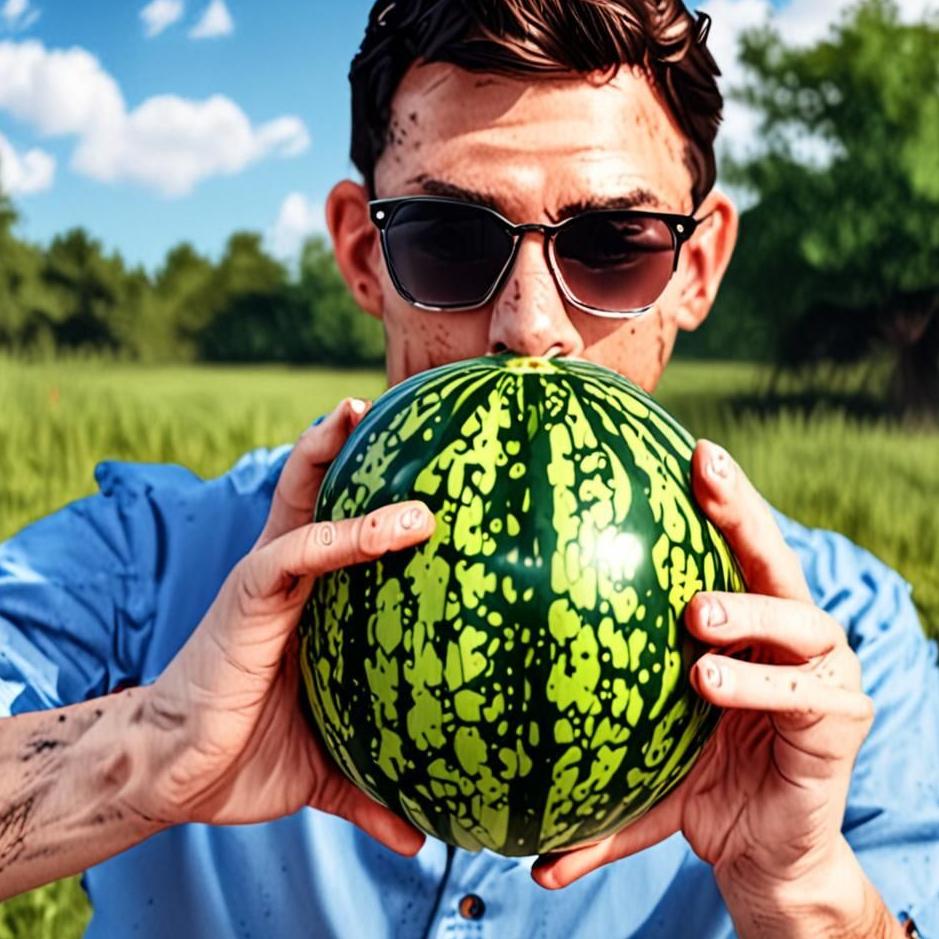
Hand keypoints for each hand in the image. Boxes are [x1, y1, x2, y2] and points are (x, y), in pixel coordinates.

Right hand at [125, 399, 432, 856]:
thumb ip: (372, 786)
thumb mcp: (325, 760)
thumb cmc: (246, 750)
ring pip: (299, 502)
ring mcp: (266, 582)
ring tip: (360, 412)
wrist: (175, 769)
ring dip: (326, 455)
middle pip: (315, 491)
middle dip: (342, 443)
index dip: (373, 490)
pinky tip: (396, 524)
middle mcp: (288, 577)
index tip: (422, 459)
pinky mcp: (247, 599)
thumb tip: (422, 836)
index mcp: (309, 601)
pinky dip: (346, 535)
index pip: (341, 525)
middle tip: (391, 401)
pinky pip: (297, 553)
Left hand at [532, 441, 875, 915]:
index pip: (732, 550)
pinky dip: (757, 687)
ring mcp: (825, 674)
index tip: (688, 446)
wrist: (764, 856)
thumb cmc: (703, 786)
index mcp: (747, 626)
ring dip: (748, 611)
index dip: (717, 497)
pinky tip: (711, 681)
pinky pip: (803, 694)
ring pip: (799, 620)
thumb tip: (516, 851)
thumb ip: (592, 767)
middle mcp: (792, 637)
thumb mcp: (646, 759)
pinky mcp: (841, 719)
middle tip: (705, 470)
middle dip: (743, 510)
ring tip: (699, 614)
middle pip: (774, 559)